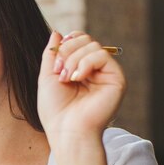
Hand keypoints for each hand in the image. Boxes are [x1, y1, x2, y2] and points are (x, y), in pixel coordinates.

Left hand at [37, 30, 125, 144]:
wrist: (66, 131)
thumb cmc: (55, 111)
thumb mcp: (47, 77)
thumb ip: (52, 54)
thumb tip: (57, 33)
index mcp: (80, 69)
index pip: (78, 41)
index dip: (66, 44)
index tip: (54, 62)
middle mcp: (95, 71)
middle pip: (85, 40)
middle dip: (67, 51)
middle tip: (59, 71)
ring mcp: (107, 74)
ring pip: (92, 46)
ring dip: (74, 59)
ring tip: (67, 79)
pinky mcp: (116, 79)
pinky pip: (102, 56)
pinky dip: (86, 63)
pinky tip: (78, 78)